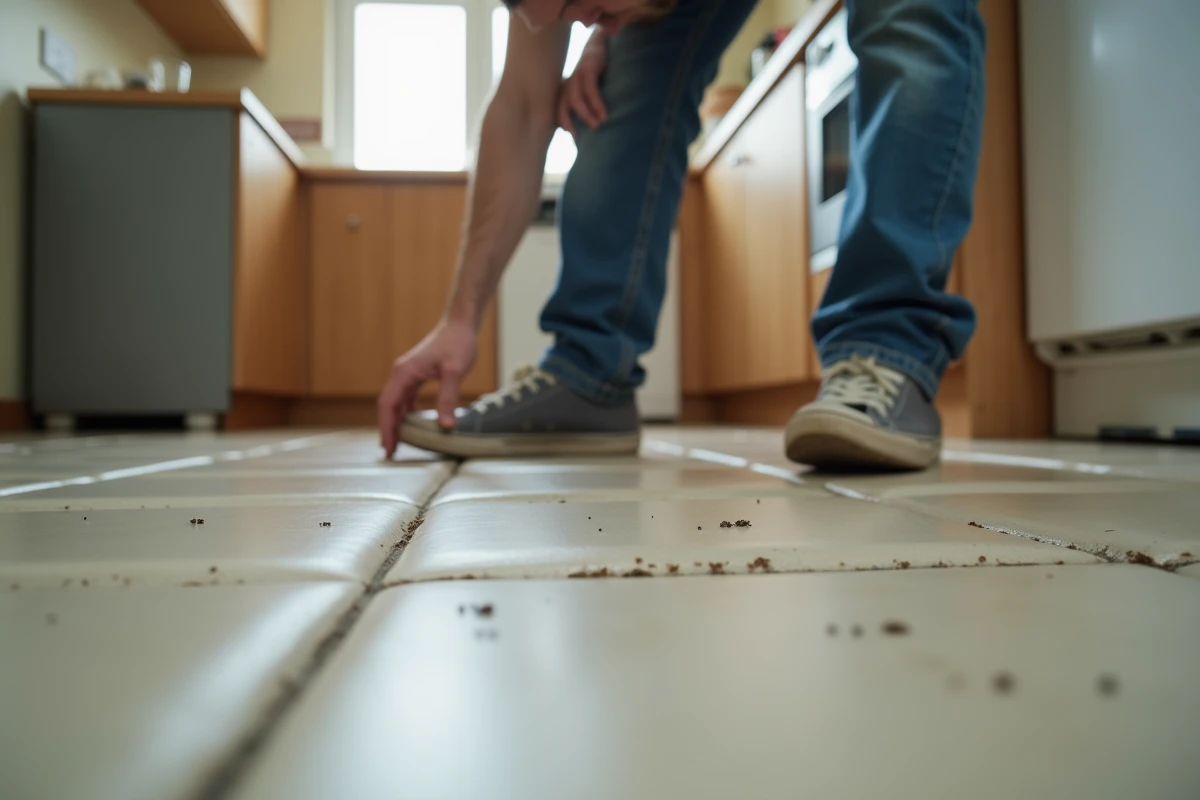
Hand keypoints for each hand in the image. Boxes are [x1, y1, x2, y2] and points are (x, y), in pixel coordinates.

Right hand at [377, 319, 477, 457]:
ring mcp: (408, 374)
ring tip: (400, 443)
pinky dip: (408, 413)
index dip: (387, 428)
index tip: (388, 447)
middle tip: (391, 453)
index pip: (388, 405)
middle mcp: (401, 373)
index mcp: (404, 373)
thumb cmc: (457, 343)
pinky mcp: (417, 375)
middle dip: (388, 429)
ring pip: (397, 403)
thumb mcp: (455, 372)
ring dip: (397, 422)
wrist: (460, 324)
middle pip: (388, 406)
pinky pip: (407, 398)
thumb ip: (448, 398)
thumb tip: (446, 426)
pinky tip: (415, 425)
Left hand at [557, 28, 608, 139]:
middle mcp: (569, 82)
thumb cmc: (596, 69)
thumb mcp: (588, 86)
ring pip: (576, 98)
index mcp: (566, 88)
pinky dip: (596, 103)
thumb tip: (593, 123)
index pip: (559, 109)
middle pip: (562, 105)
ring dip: (586, 114)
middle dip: (568, 121)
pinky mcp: (588, 68)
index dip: (563, 123)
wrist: (601, 42)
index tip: (573, 138)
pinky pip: (590, 89)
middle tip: (577, 137)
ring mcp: (577, 75)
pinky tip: (604, 113)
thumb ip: (585, 100)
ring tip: (597, 125)